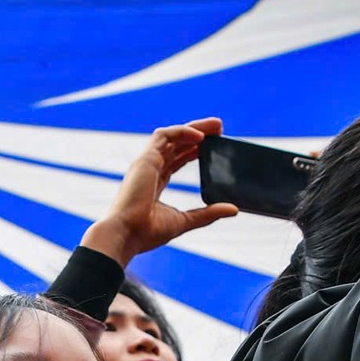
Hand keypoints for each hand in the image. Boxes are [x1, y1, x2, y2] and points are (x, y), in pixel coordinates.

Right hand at [80, 118, 239, 266]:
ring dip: (194, 128)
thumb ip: (208, 213)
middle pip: (175, 144)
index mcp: (154, 184)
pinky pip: (165, 135)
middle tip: (219, 130)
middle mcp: (149, 170)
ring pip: (171, 135)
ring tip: (216, 126)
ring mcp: (146, 163)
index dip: (193, 151)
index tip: (212, 147)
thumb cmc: (147, 232)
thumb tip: (233, 209)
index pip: (175, 160)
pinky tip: (201, 136)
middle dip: (198, 134)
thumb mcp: (185, 220)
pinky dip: (183, 132)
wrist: (126, 234)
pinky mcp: (145, 159)